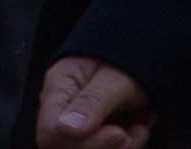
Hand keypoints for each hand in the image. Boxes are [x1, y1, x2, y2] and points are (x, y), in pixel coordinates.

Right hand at [36, 56, 154, 148]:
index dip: (85, 143)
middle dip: (105, 148)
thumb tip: (65, 128)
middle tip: (132, 131)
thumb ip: (91, 101)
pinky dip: (126, 147)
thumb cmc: (123, 58)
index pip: (51, 134)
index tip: (118, 134)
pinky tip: (138, 131)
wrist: (137, 52)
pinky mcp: (93, 136)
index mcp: (57, 89)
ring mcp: (75, 126)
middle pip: (68, 148)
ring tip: (140, 128)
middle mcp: (60, 112)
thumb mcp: (114, 77)